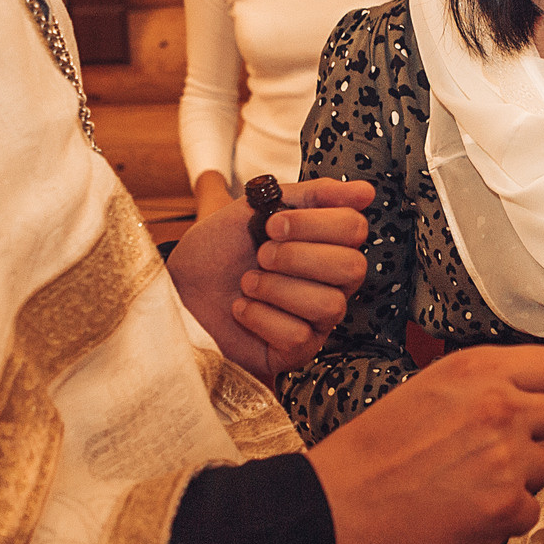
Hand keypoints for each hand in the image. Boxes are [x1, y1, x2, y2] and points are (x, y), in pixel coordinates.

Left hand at [169, 178, 373, 376]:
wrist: (177, 288)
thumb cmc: (217, 251)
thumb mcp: (257, 208)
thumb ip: (312, 195)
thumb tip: (366, 192)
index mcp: (326, 244)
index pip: (355, 228)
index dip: (314, 223)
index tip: (273, 224)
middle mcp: (331, 283)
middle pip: (352, 267)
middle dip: (297, 257)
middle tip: (261, 255)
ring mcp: (317, 320)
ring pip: (329, 304)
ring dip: (276, 288)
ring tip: (247, 284)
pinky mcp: (297, 352)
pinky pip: (299, 335)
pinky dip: (261, 317)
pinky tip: (242, 310)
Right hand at [309, 346, 543, 543]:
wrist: (338, 507)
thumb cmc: (372, 453)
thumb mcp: (428, 390)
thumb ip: (484, 386)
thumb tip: (530, 392)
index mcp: (478, 370)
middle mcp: (499, 406)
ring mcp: (506, 457)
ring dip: (526, 477)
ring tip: (475, 486)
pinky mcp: (504, 506)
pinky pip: (529, 510)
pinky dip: (507, 516)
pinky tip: (467, 513)